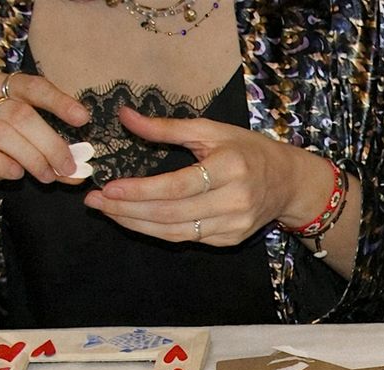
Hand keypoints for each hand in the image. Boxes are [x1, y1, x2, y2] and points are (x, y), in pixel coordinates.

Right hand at [0, 71, 88, 199]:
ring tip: (47, 175)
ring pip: (2, 133)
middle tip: (68, 166)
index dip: (58, 101)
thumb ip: (49, 152)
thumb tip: (81, 168)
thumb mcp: (20, 146)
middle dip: (51, 144)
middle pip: (21, 114)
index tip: (83, 118)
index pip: (31, 85)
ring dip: (32, 158)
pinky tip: (16, 174)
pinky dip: (3, 165)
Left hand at [83, 106, 334, 245]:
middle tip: (95, 201)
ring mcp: (234, 225)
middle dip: (128, 210)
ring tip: (108, 212)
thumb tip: (124, 116)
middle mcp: (235, 201)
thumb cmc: (248, 150)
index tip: (108, 187)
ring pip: (176, 232)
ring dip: (136, 224)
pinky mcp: (231, 239)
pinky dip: (157, 231)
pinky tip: (136, 219)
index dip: (140, 190)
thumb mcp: (211, 130)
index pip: (177, 186)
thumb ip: (167, 128)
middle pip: (171, 214)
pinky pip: (188, 238)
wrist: (288, 182)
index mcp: (230, 168)